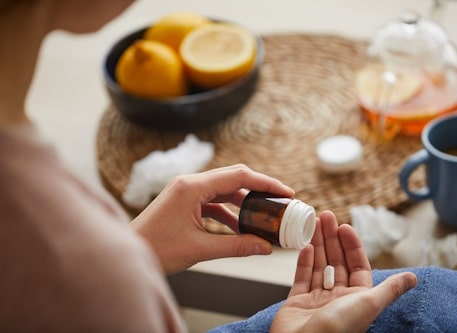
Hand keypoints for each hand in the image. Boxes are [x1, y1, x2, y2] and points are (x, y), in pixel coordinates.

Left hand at [130, 164, 294, 274]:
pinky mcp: (183, 202)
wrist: (129, 253)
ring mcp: (185, 192)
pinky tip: (240, 226)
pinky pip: (212, 202)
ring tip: (263, 216)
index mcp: (192, 187)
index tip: (286, 191)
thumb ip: (236, 247)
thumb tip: (265, 246)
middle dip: (258, 190)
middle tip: (280, 201)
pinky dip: (227, 212)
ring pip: (223, 191)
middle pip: (233, 179)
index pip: (238, 176)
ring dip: (243, 202)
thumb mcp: (199, 249)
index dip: (266, 182)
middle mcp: (189, 183)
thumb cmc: (155, 249)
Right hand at [271, 211, 416, 332]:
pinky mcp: (297, 303)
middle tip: (325, 216)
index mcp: (356, 299)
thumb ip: (389, 289)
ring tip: (314, 223)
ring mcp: (316, 300)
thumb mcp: (368, 304)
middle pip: (336, 261)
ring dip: (317, 244)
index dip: (352, 245)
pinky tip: (305, 246)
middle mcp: (337, 298)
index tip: (345, 226)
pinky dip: (303, 262)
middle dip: (331, 238)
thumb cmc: (338, 330)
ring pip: (318, 266)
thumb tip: (413, 278)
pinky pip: (301, 278)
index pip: (357, 265)